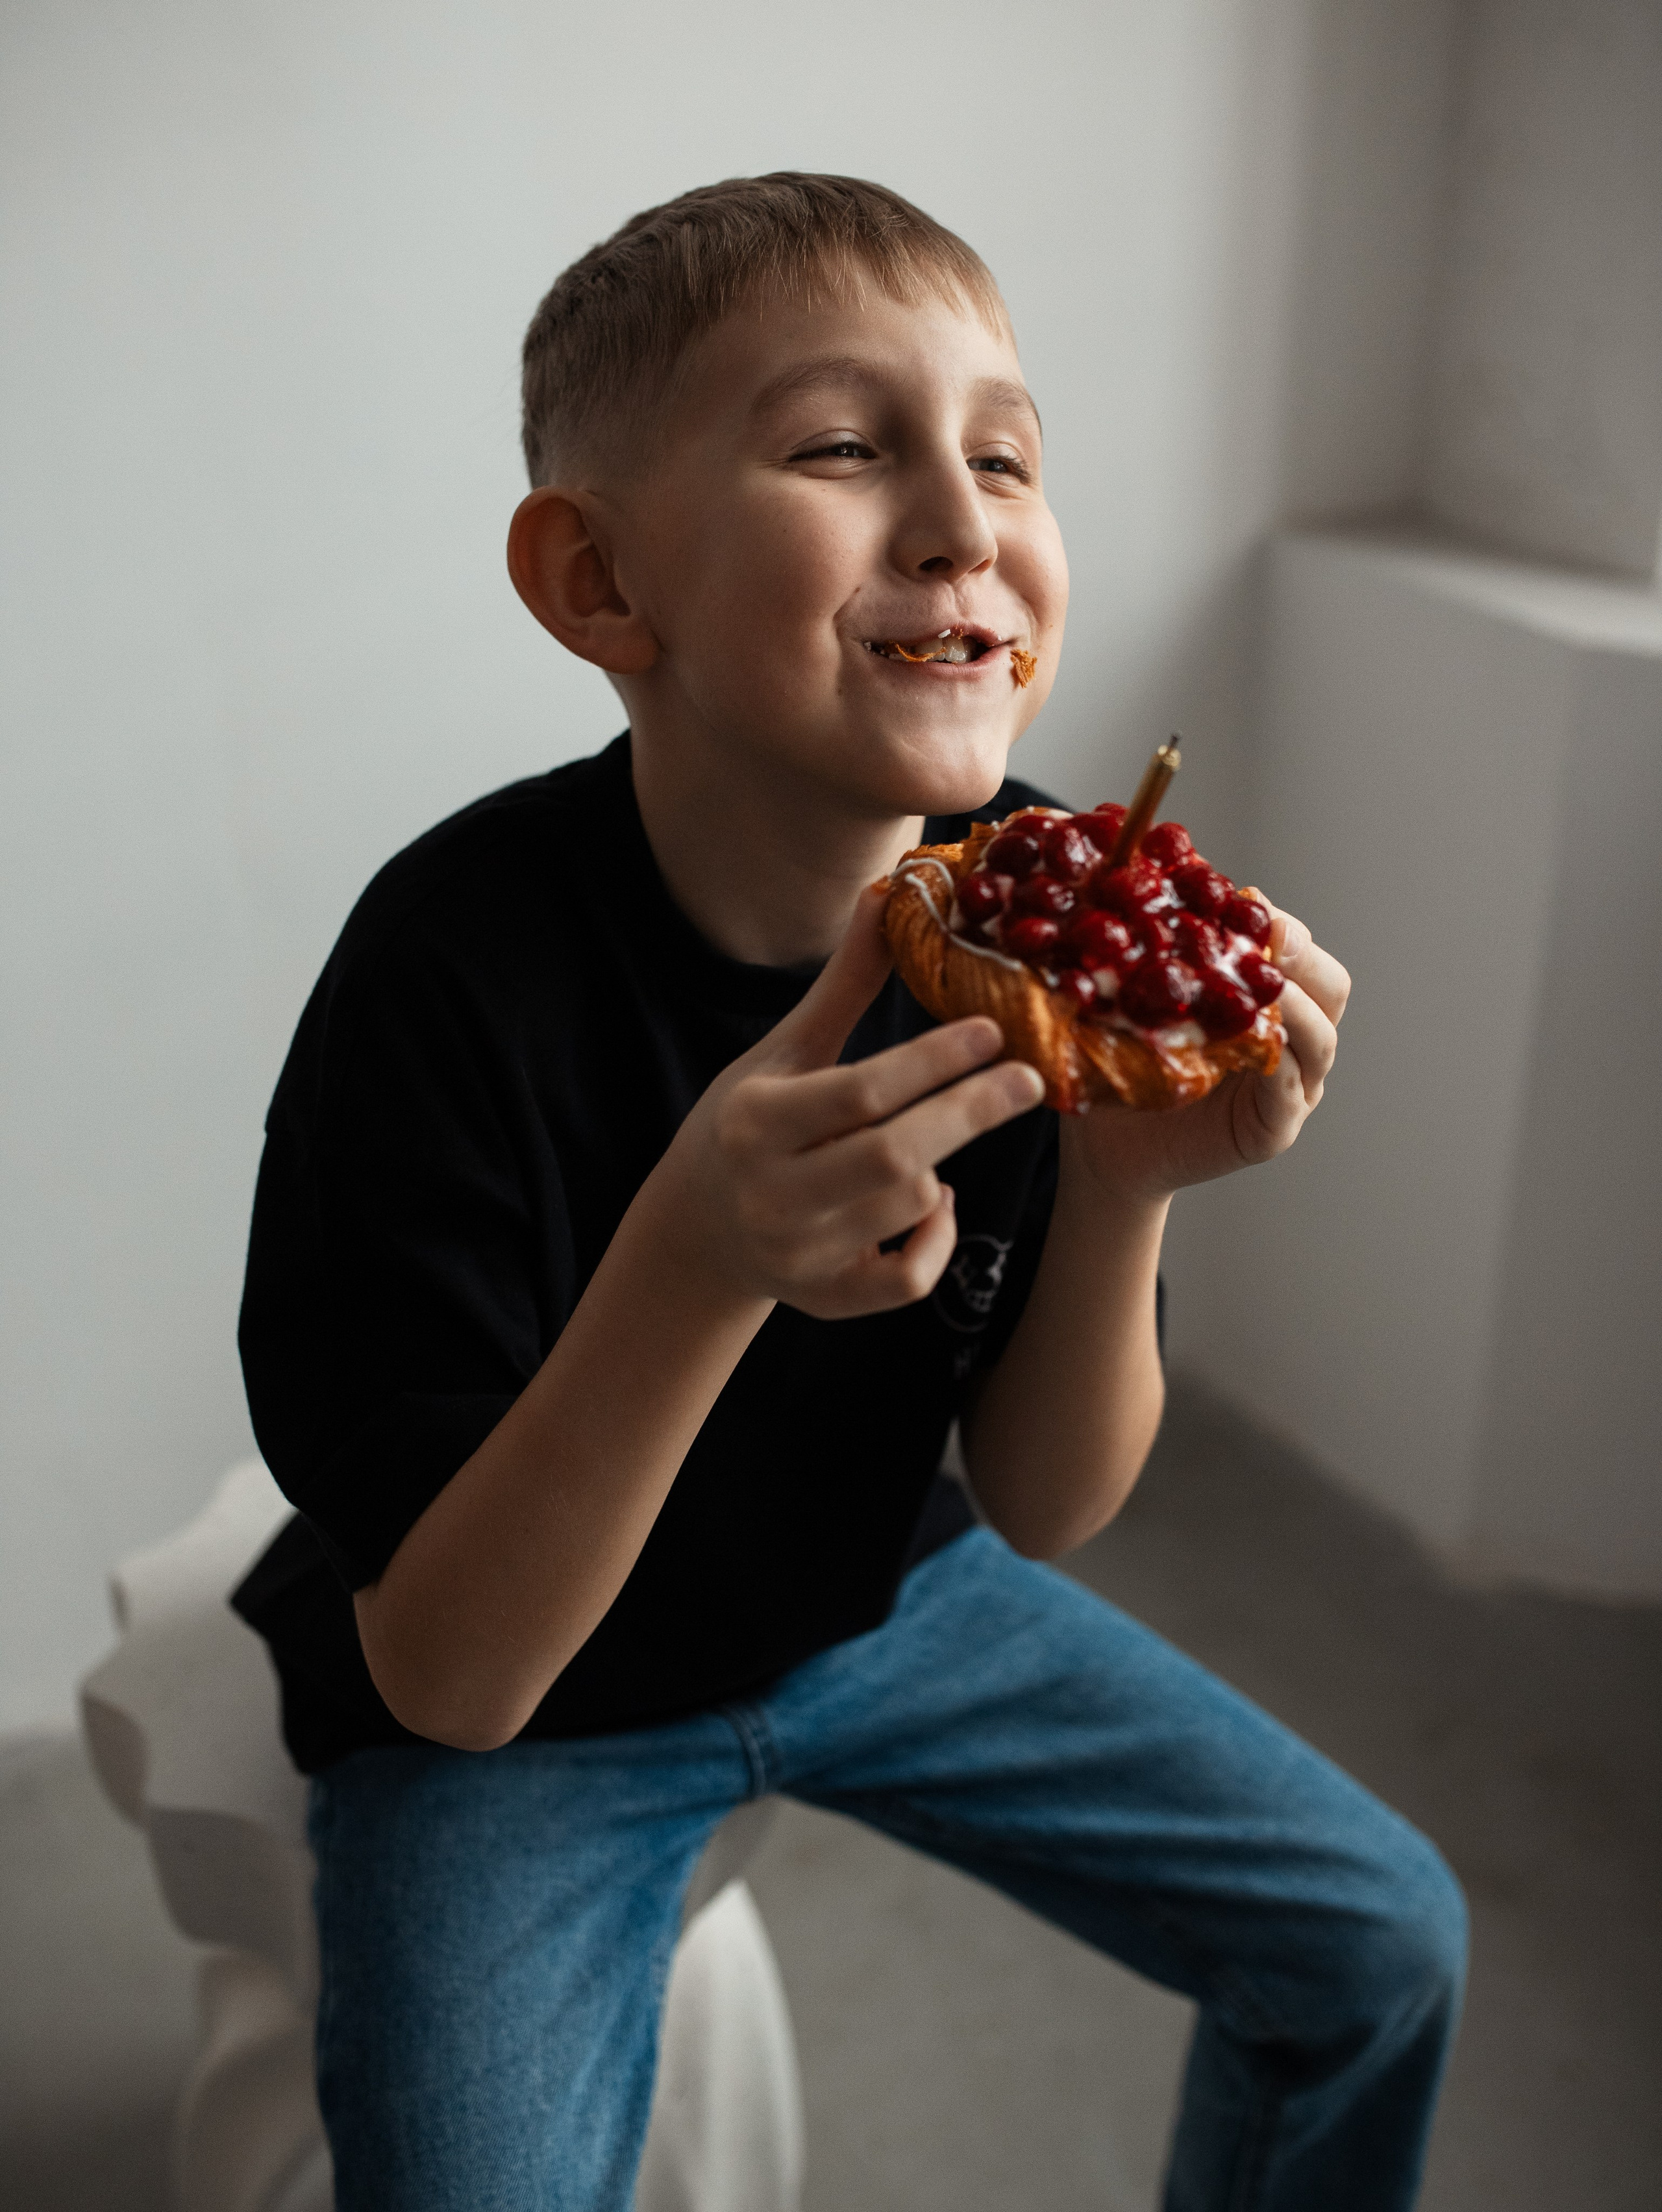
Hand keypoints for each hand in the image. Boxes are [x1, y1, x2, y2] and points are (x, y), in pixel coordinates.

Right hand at [663, 885, 1045, 1318]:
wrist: (699, 1226)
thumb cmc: (750, 1121)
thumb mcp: (786, 1050)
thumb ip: (843, 987)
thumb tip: (887, 897)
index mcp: (755, 1122)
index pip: (860, 1092)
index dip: (932, 1061)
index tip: (990, 1029)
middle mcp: (770, 1194)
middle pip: (894, 1155)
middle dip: (970, 1113)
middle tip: (1031, 1078)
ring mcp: (798, 1253)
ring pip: (907, 1206)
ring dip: (946, 1165)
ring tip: (956, 1126)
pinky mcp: (825, 1298)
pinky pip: (907, 1279)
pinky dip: (935, 1239)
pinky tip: (936, 1201)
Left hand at [1070, 902, 1351, 1198]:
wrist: (1106, 1148)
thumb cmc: (1127, 1070)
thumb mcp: (1142, 1002)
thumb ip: (1160, 957)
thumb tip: (1149, 891)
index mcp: (1270, 1004)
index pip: (1302, 955)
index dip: (1284, 926)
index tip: (1249, 902)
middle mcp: (1292, 1043)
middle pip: (1330, 989)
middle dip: (1305, 960)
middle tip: (1272, 941)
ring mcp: (1291, 1090)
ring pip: (1321, 1040)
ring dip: (1298, 1009)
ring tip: (1267, 989)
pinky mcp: (1274, 1130)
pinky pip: (1290, 1092)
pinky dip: (1279, 1066)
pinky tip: (1257, 1044)